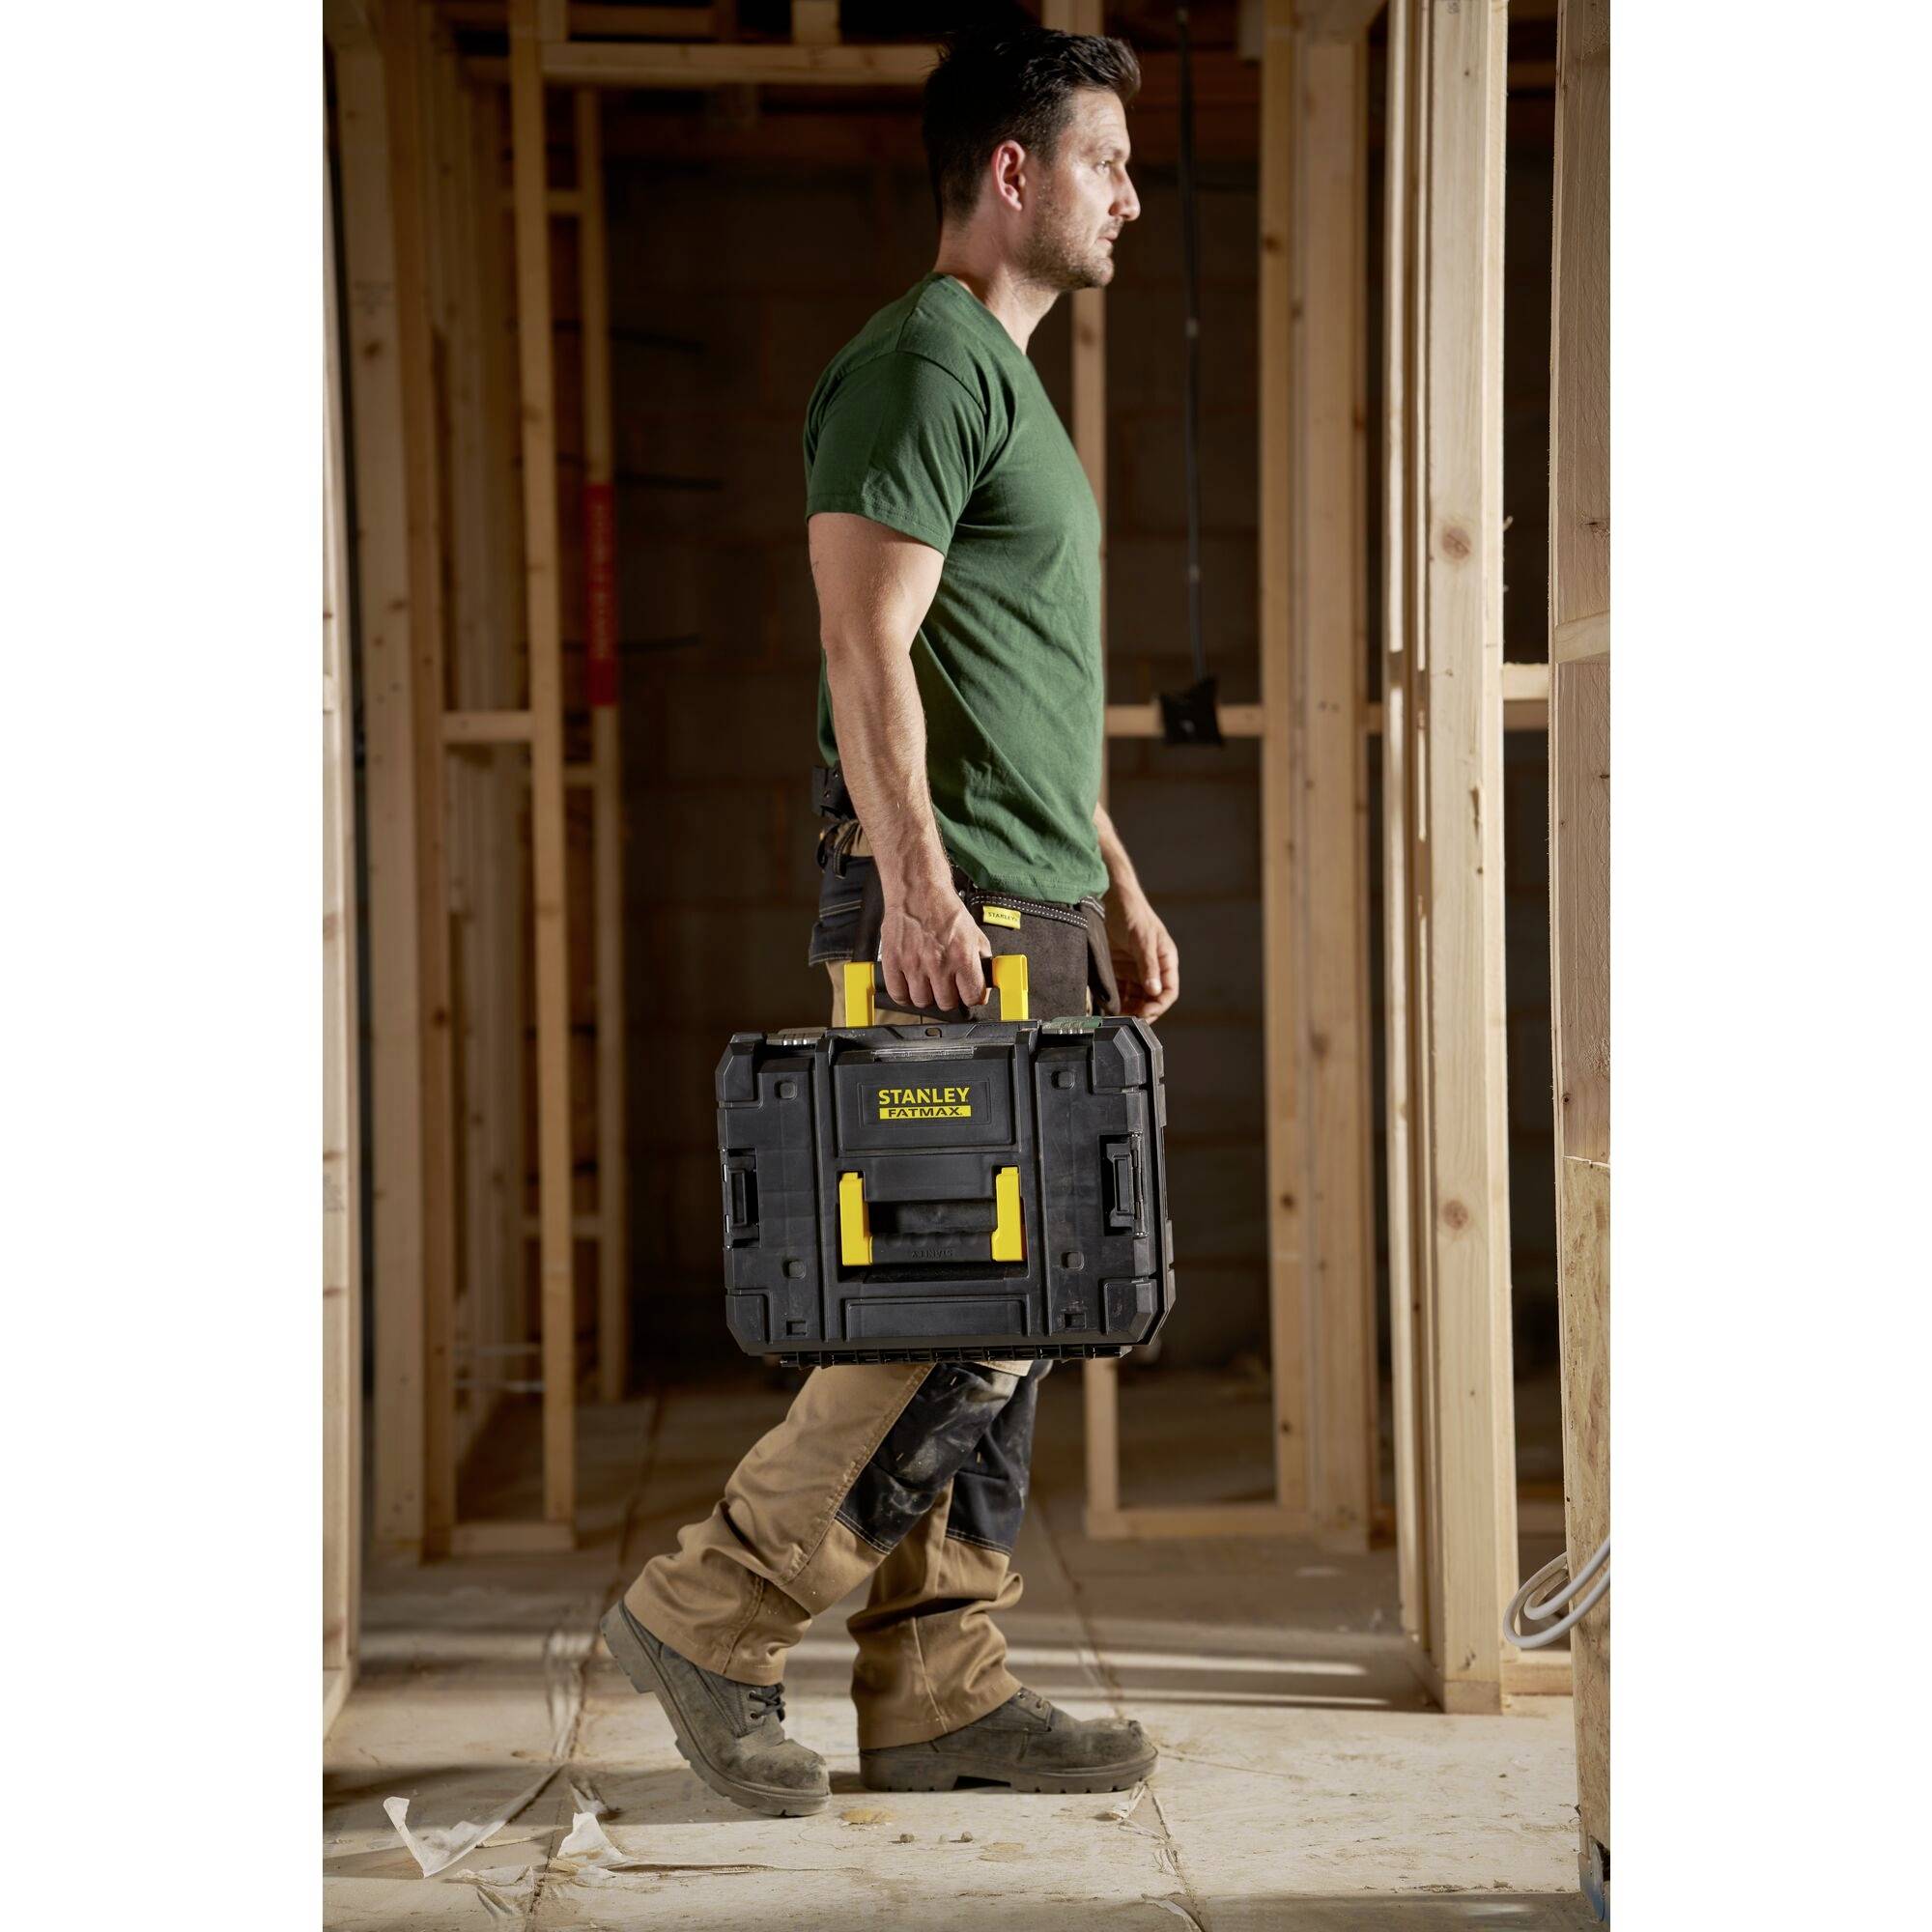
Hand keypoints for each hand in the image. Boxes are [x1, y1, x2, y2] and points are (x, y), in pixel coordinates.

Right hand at [879, 883, 991, 1013]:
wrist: (918, 890)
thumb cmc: (944, 909)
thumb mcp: (974, 933)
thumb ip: (982, 960)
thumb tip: (987, 982)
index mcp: (962, 956)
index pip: (973, 997)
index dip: (972, 995)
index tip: (968, 992)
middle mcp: (938, 962)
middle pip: (946, 1003)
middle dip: (949, 995)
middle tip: (946, 983)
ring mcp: (913, 963)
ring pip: (922, 1001)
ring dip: (926, 995)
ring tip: (928, 981)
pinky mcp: (893, 961)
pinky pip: (899, 994)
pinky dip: (904, 993)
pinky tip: (910, 982)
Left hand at [1107, 888, 1178, 1021]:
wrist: (1111, 897)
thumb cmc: (1133, 913)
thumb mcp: (1142, 938)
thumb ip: (1148, 965)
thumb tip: (1154, 991)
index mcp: (1165, 960)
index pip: (1169, 991)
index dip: (1159, 1006)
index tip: (1145, 1015)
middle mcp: (1152, 968)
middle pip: (1151, 999)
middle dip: (1142, 1012)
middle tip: (1127, 1022)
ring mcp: (1135, 969)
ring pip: (1135, 998)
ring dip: (1128, 1009)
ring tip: (1116, 1018)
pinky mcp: (1119, 969)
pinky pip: (1120, 990)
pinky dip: (1116, 1000)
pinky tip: (1107, 1007)